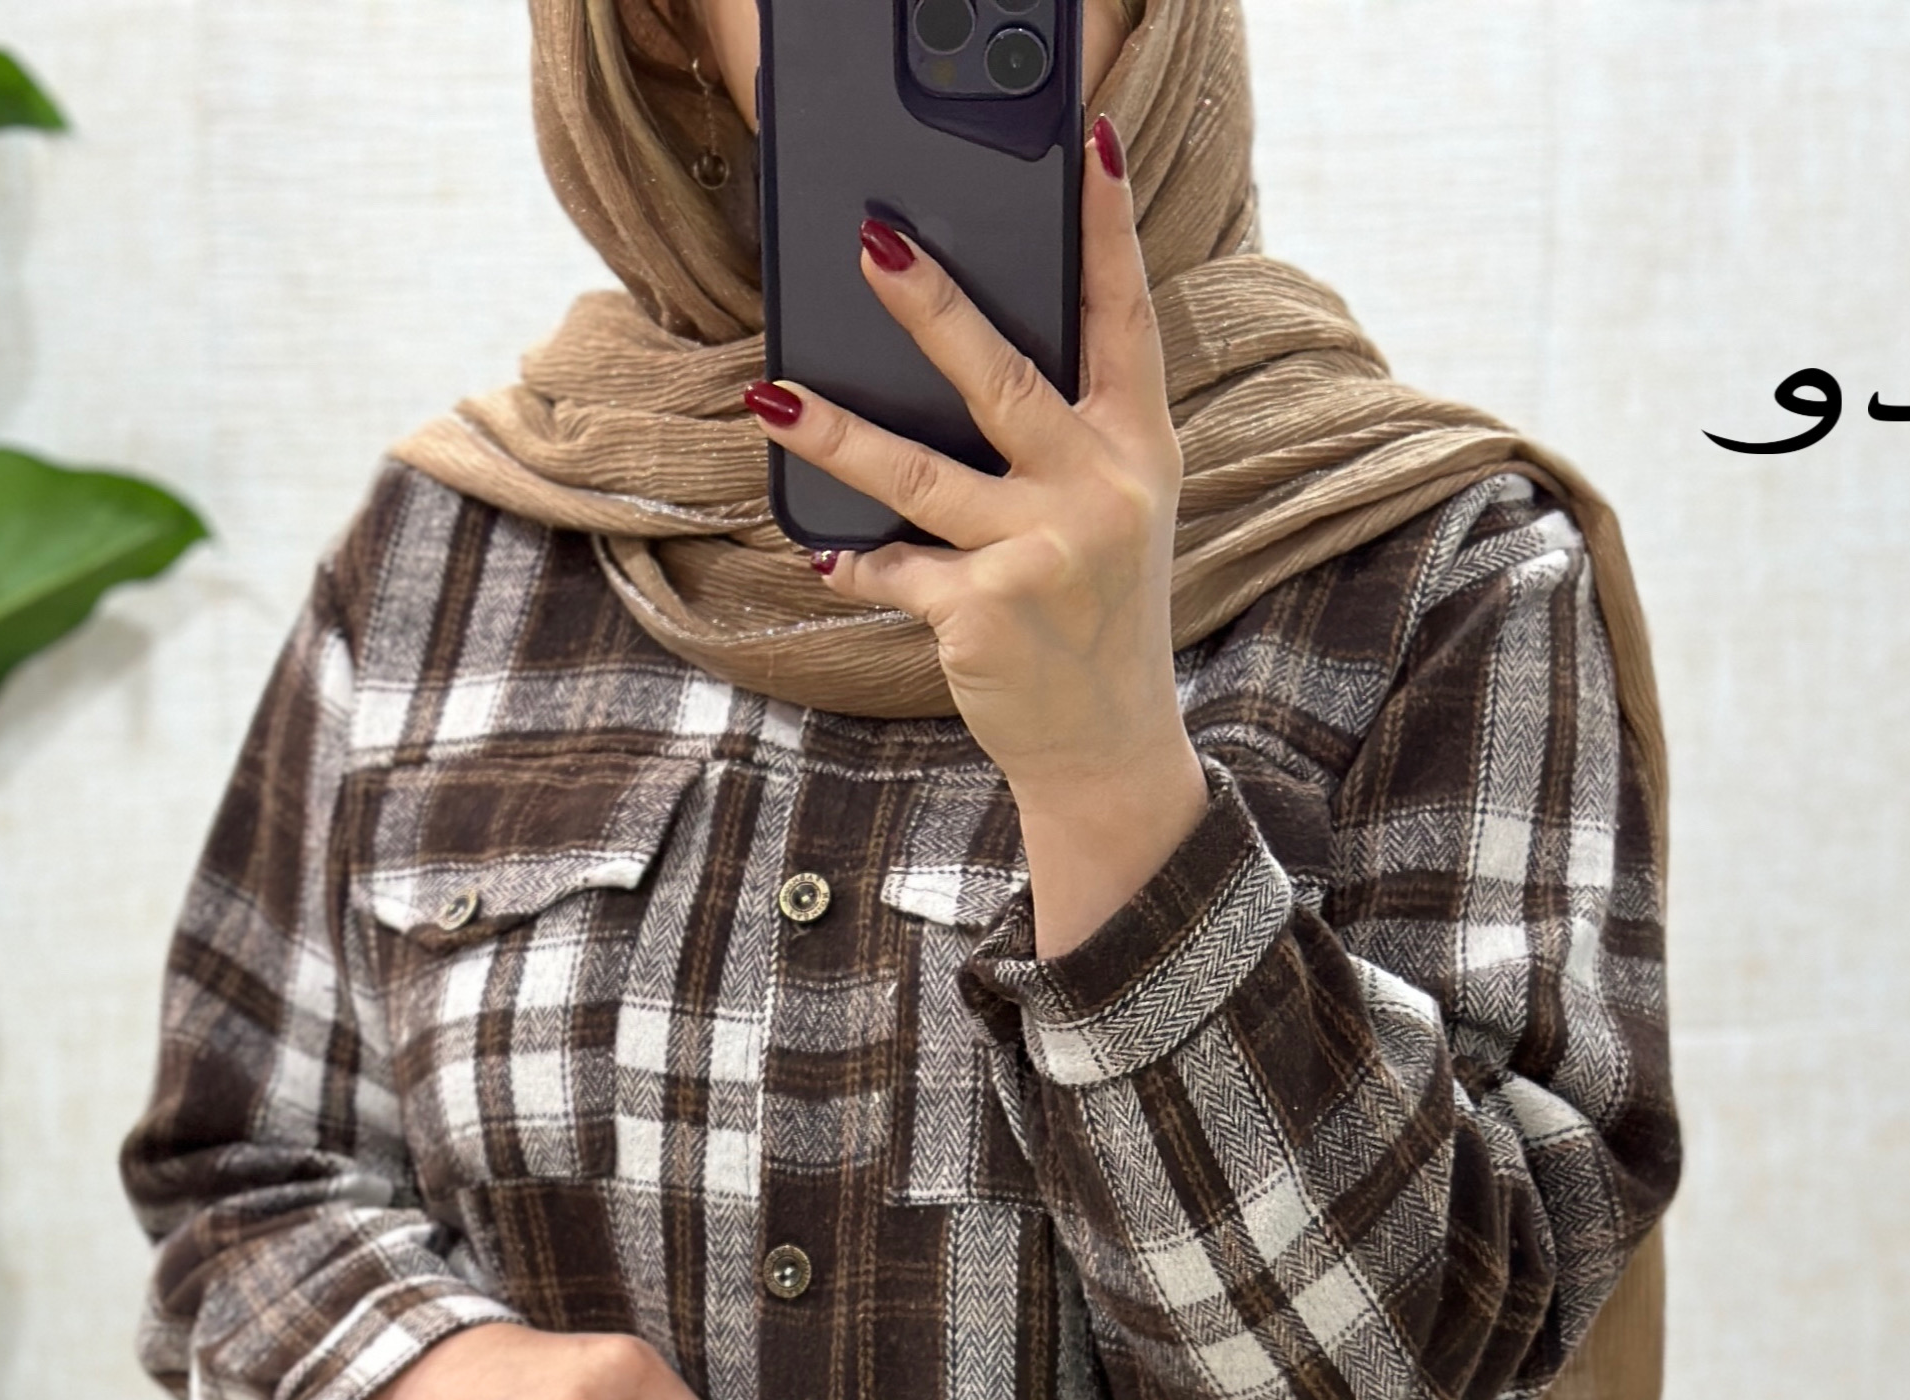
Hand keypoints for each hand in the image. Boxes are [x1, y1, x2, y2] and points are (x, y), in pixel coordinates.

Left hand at [745, 114, 1208, 955]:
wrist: (1106, 743)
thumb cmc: (1095, 610)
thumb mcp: (1113, 510)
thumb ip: (1068, 436)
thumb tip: (959, 355)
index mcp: (1138, 449)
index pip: (1123, 317)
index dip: (1109, 228)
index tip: (1087, 145)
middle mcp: (1098, 492)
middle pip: (1001, 376)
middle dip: (931, 305)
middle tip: (871, 241)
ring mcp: (1040, 553)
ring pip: (918, 473)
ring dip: (835, 432)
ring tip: (771, 397)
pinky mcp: (983, 612)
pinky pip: (895, 568)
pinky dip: (854, 561)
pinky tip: (824, 548)